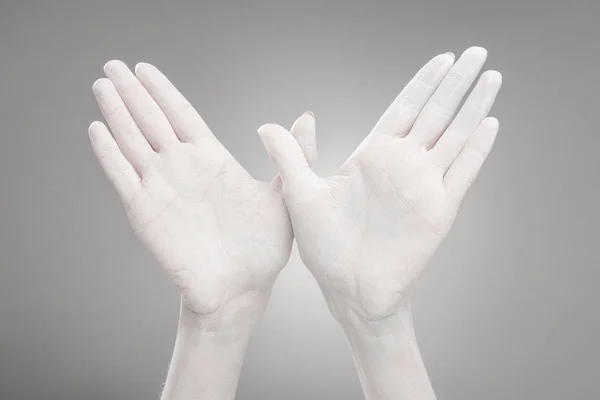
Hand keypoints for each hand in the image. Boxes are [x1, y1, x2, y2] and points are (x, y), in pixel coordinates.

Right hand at [89, 60, 315, 328]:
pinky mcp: (145, 211)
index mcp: (211, 160)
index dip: (162, 91)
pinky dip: (109, 153)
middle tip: (113, 64)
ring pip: (133, 140)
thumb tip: (306, 117)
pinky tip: (97, 129)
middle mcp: (183, 168)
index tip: (145, 68)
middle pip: (151, 119)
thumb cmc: (262, 247)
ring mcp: (162, 187)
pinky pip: (123, 176)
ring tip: (102, 85)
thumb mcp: (284, 194)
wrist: (239, 287)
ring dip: (116, 112)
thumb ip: (291, 154)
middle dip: (132, 91)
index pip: (181, 115)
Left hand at [257, 47, 501, 326]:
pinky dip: (477, 149)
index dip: (424, 82)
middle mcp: (402, 164)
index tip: (442, 57)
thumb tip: (266, 125)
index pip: (404, 107)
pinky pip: (463, 172)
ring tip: (492, 77)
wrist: (350, 287)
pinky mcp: (438, 209)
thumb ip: (290, 156)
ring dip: (474, 106)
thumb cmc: (324, 246)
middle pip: (436, 112)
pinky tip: (490, 124)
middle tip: (477, 52)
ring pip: (455, 135)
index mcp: (372, 155)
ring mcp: (423, 185)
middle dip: (456, 82)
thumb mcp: (299, 194)